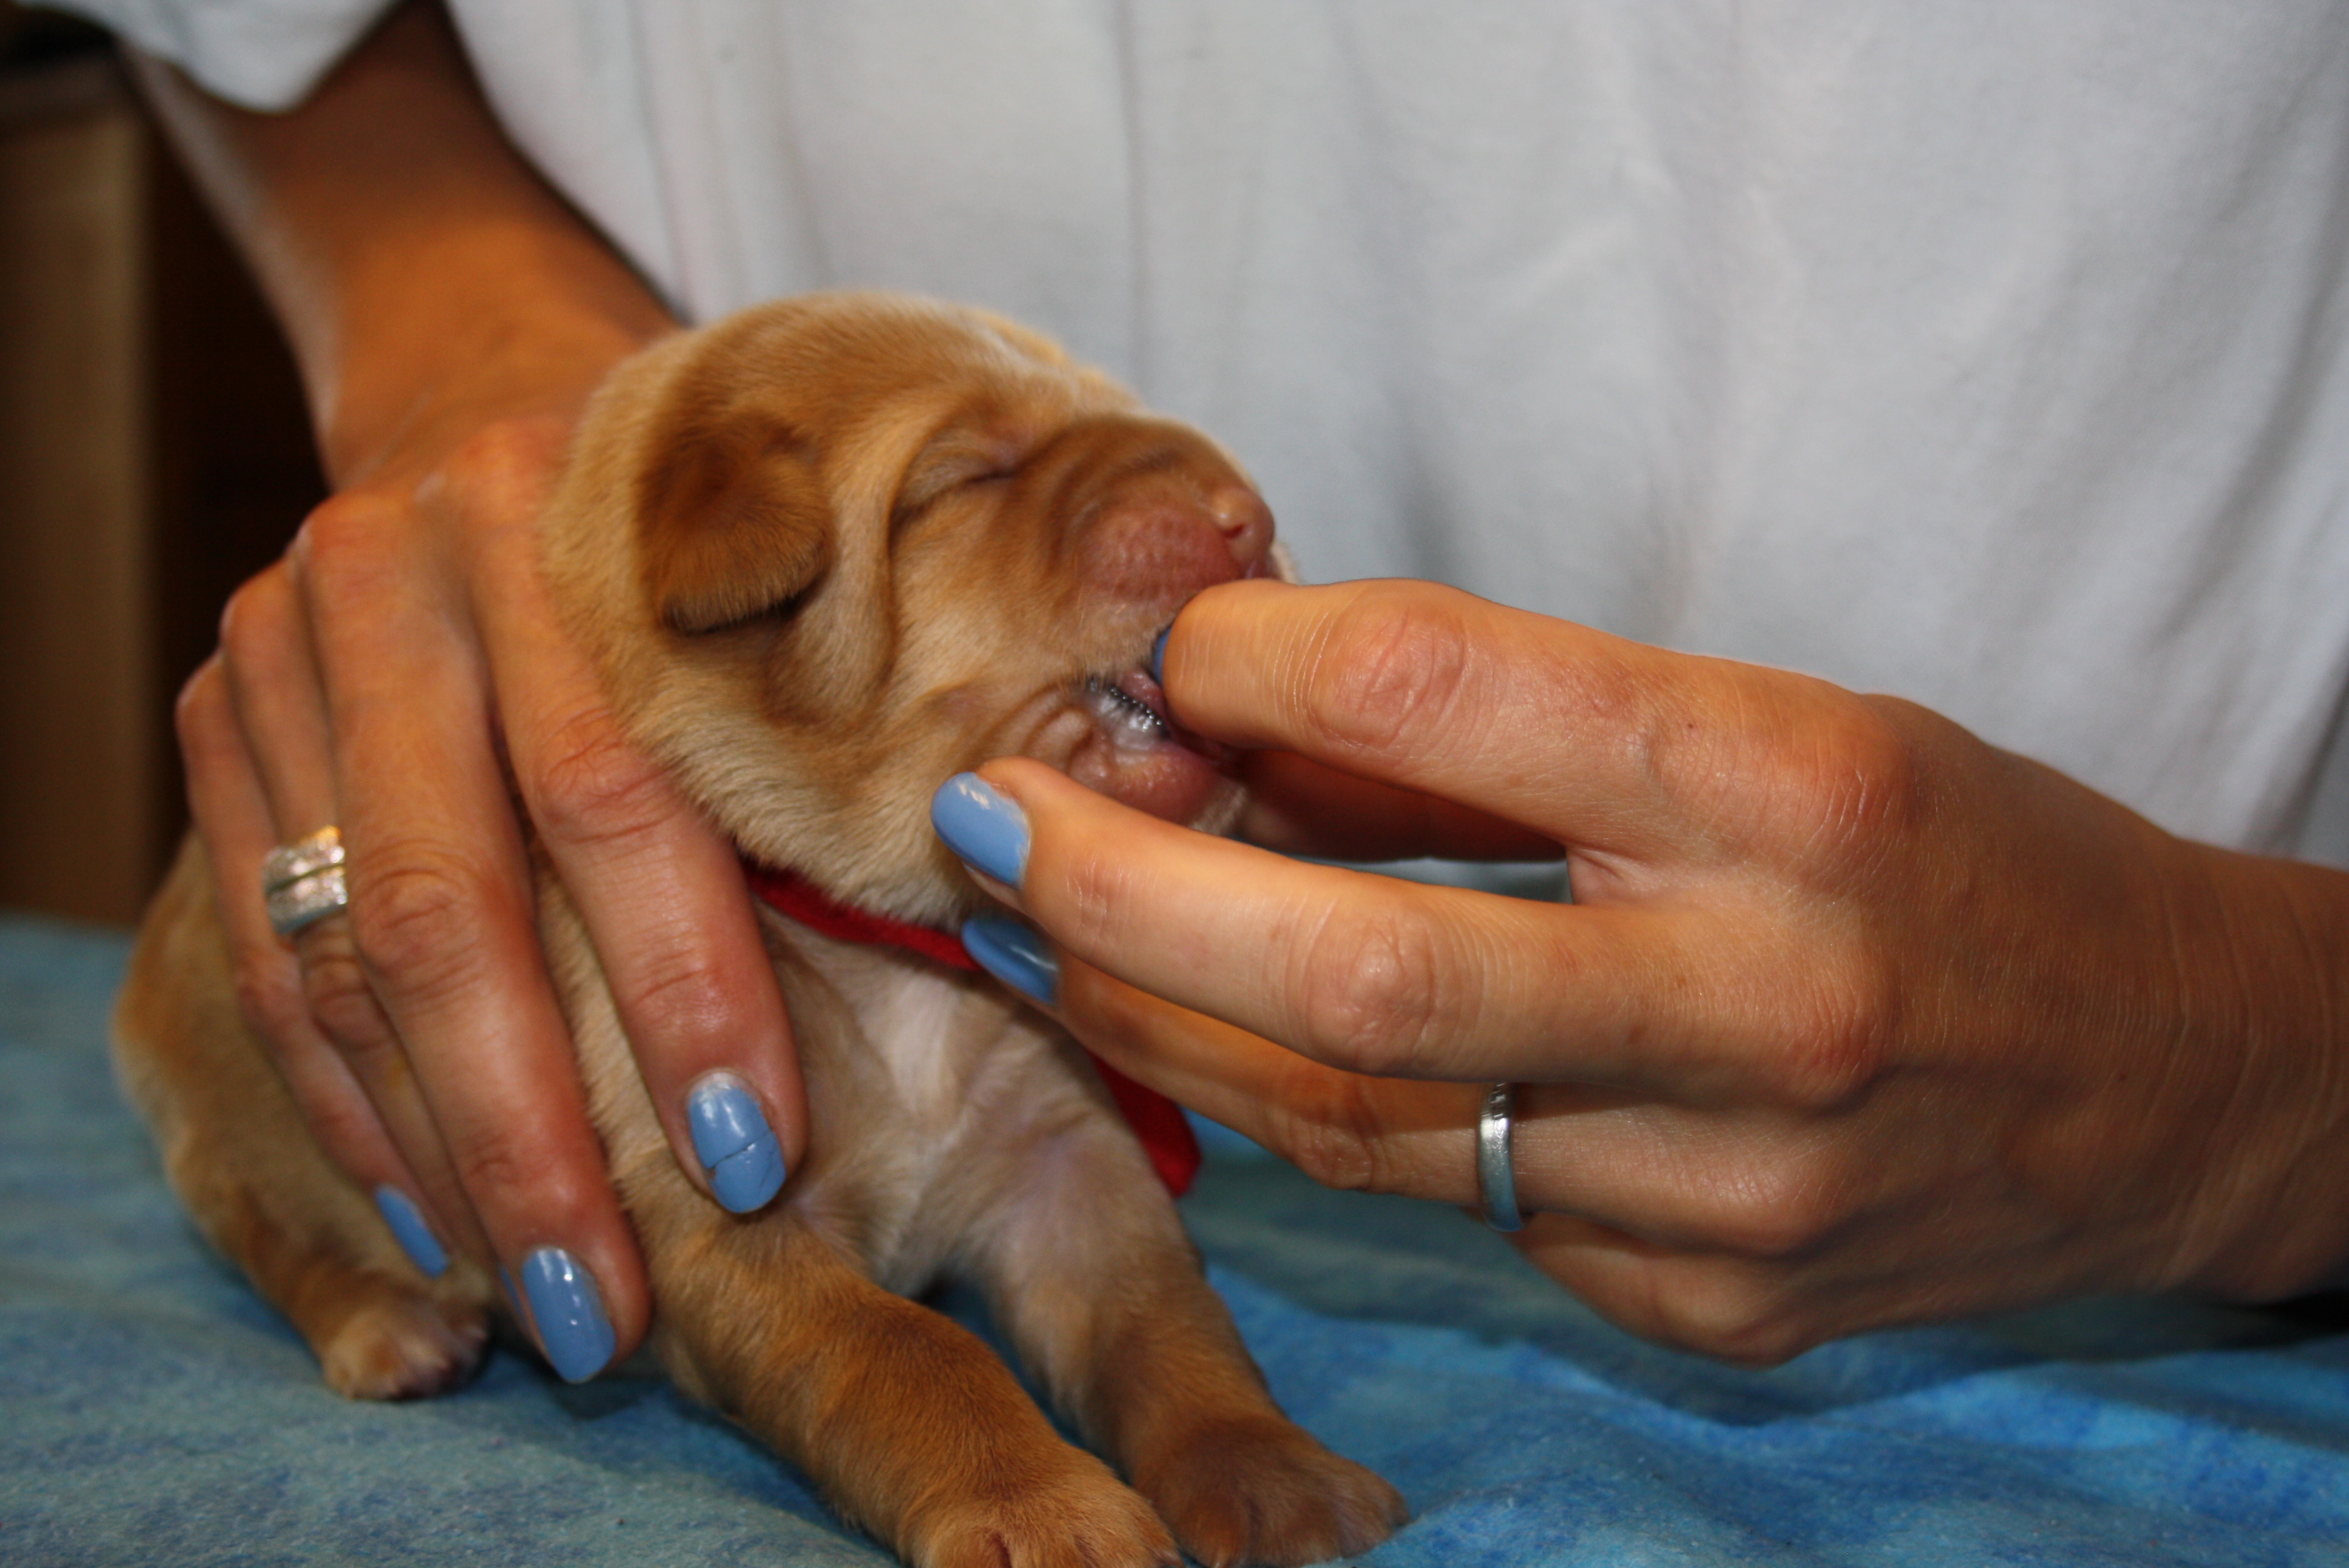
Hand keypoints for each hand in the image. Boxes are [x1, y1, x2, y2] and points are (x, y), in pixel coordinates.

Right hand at [141, 0, 803, 1379]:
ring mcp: (285, 644)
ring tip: (535, 1299)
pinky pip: (258, 943)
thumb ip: (891, 699)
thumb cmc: (717, 523)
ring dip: (437, 1147)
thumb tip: (1041, 880)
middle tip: (614, 1309)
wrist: (488, 384)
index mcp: (566, 518)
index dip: (683, 987)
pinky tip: (428, 1213)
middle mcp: (396, 570)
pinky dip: (346, 1094)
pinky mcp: (223, 718)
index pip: (616, 790)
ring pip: (335, 944)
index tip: (760, 1158)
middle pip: (442, 896)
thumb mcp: (810, 556)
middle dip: (532, 1127)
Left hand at [944, 577, 2348, 1361]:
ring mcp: (1726, 1193)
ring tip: (1039, 931)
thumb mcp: (1769, 722)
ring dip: (1162, 1017)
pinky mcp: (1698, 1310)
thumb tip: (1234, 709)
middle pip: (1359, 966)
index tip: (1160, 653)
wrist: (2163, 1080)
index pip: (1444, 695)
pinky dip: (1308, 1112)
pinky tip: (1219, 1039)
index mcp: (1793, 790)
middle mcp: (1760, 1005)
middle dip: (1121, 890)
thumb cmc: (1952, 856)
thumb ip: (1505, 729)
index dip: (1253, 661)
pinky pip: (1444, 1205)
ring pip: (1357, 1122)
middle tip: (979, 819)